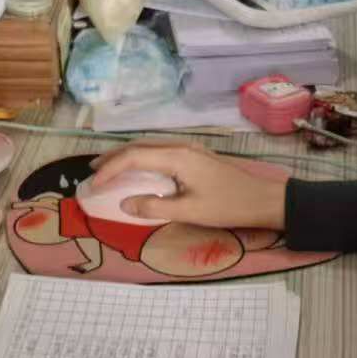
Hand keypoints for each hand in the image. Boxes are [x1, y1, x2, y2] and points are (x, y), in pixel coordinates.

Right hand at [87, 141, 288, 229]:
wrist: (264, 199)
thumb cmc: (228, 206)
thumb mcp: (189, 211)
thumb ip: (154, 207)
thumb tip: (124, 203)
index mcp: (177, 157)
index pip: (133, 157)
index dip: (110, 170)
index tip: (94, 185)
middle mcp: (180, 146)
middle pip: (138, 146)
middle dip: (113, 158)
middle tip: (93, 172)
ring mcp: (189, 149)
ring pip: (149, 146)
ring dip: (126, 156)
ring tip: (108, 169)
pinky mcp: (195, 155)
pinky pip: (160, 151)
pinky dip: (142, 157)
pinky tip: (138, 168)